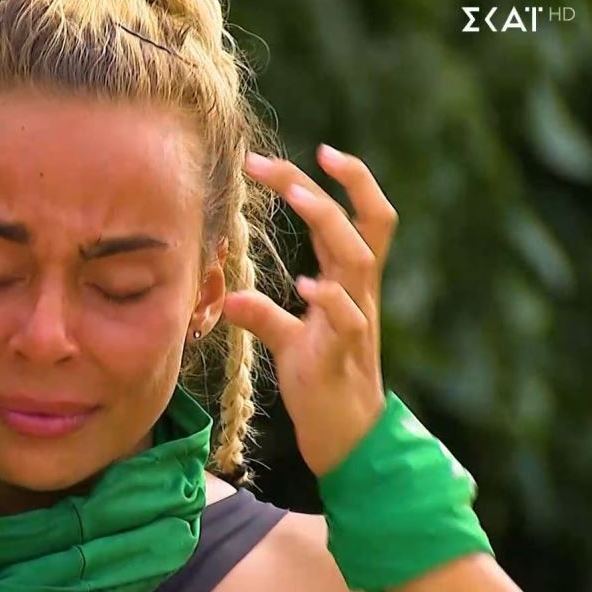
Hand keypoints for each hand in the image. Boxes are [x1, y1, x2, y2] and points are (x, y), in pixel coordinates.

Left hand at [223, 144, 399, 476]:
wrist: (348, 440)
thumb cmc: (322, 385)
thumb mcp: (288, 344)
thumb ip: (264, 316)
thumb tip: (227, 297)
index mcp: (351, 285)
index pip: (361, 220)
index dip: (350, 182)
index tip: (319, 150)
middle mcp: (360, 296)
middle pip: (364, 225)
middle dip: (329, 185)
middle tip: (273, 162)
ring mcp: (356, 323)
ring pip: (361, 260)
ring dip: (329, 224)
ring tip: (297, 195)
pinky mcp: (344, 357)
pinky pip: (348, 322)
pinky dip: (329, 300)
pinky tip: (306, 285)